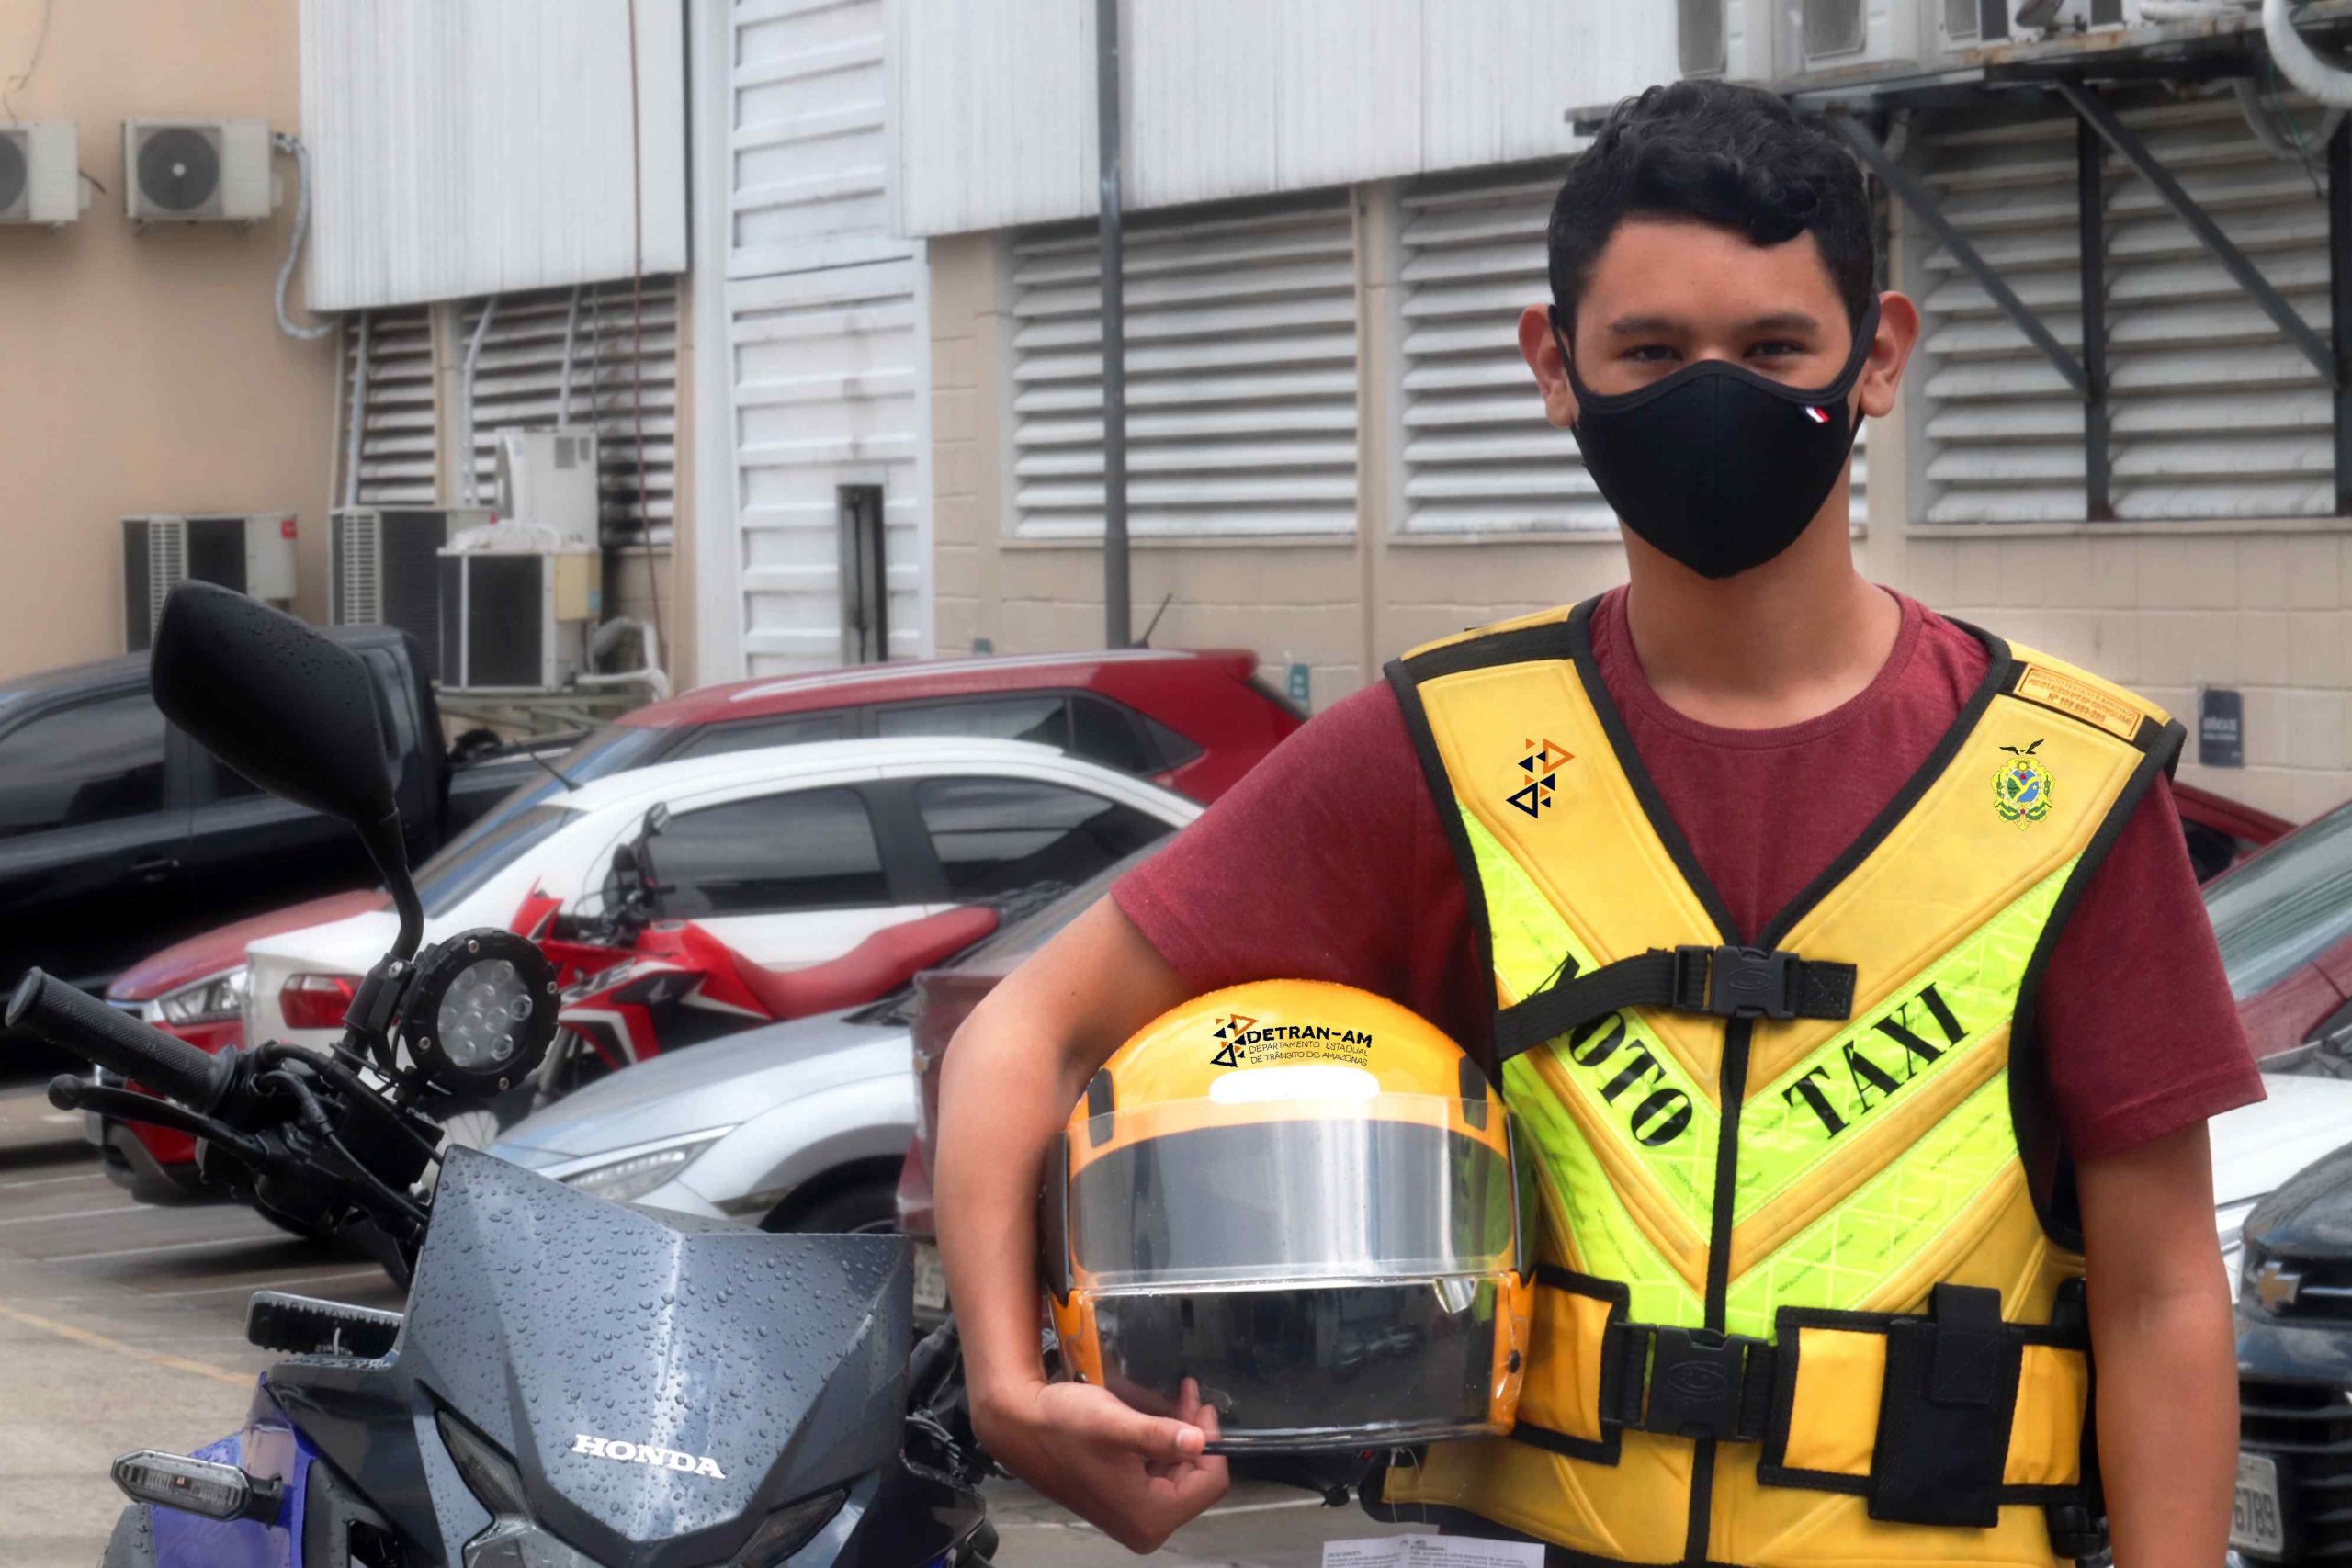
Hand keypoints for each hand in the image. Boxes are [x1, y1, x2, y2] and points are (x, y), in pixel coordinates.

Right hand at [975, 1375, 1230, 1551]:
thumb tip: (1200, 1441)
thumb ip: (1159, 1435)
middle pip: (1195, 1479)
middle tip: (1187, 1395)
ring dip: (1180, 1435)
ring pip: (1179, 1474)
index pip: (1210, 1483)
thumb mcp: (1115, 1424)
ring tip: (1176, 1400)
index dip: (1213, 1442)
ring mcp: (1133, 1516)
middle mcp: (1145, 1525)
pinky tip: (1156, 1418)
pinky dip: (1161, 1444)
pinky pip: (1157, 1475)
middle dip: (1195, 1435)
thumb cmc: (1063, 1425)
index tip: (1201, 1405)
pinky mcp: (1122, 1501)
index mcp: (1149, 1516)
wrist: (1018, 1427)